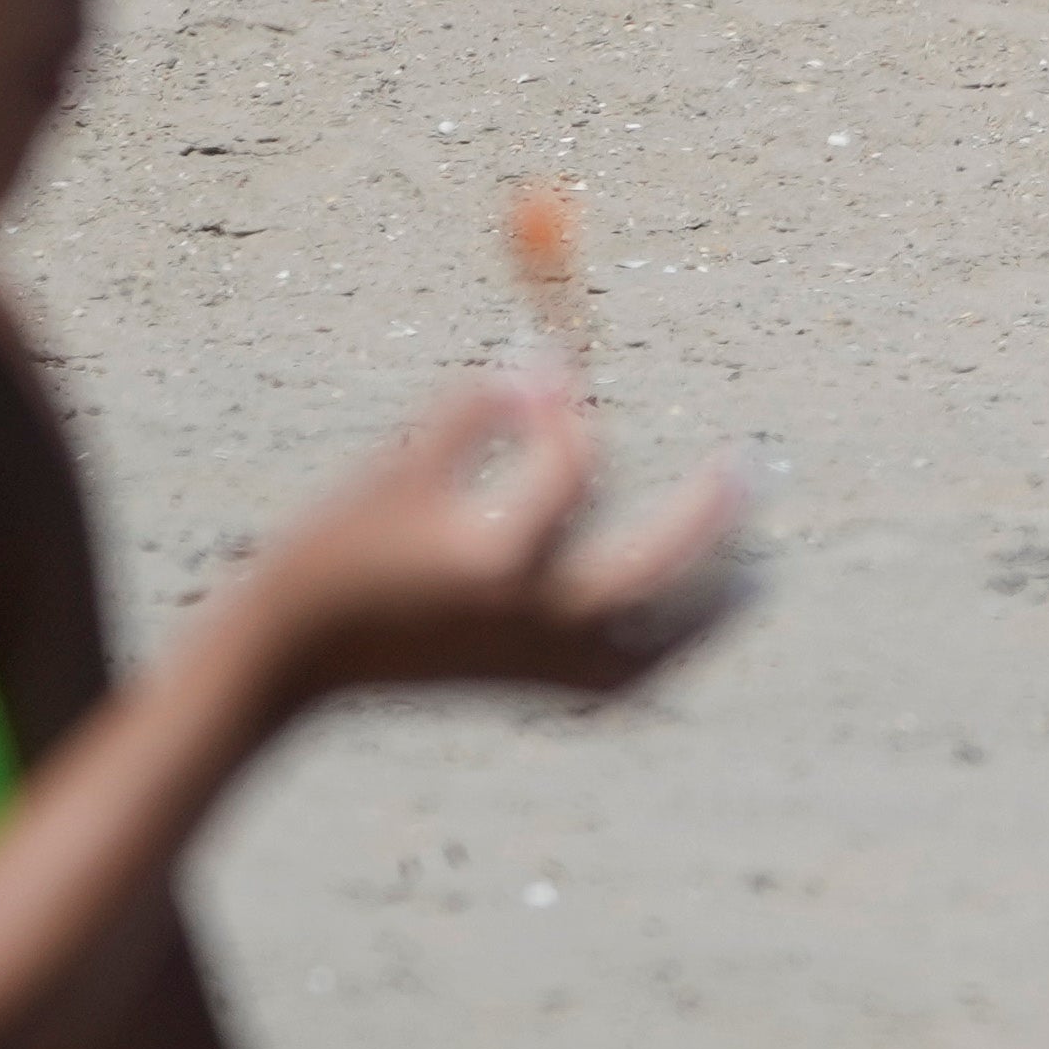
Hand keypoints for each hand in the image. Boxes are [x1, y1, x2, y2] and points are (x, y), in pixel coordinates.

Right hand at [223, 377, 754, 715]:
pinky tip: (704, 619)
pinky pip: (625, 678)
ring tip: (760, 564)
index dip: (571, 413)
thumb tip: (552, 356)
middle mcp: (523, 620)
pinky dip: (670, 650)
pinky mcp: (527, 692)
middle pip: (649, 569)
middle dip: (707, 516)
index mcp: (489, 558)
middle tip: (751, 462)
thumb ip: (476, 414)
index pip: (576, 471)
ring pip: (653, 640)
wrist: (288, 660)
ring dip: (710, 601)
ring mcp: (530, 665)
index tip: (564, 371)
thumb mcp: (398, 471)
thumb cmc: (340, 550)